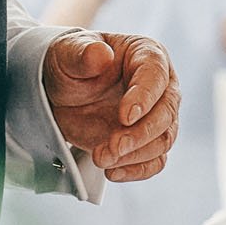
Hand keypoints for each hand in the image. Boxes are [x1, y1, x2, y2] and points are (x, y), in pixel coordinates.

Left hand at [42, 31, 180, 181]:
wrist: (59, 92)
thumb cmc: (68, 63)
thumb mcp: (67, 53)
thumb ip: (83, 52)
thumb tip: (101, 54)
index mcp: (146, 55)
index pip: (156, 75)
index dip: (144, 97)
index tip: (125, 116)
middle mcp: (159, 85)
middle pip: (167, 112)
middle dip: (141, 134)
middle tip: (114, 146)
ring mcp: (154, 115)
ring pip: (163, 140)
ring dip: (134, 154)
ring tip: (101, 157)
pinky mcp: (145, 141)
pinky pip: (154, 161)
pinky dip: (136, 170)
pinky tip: (112, 172)